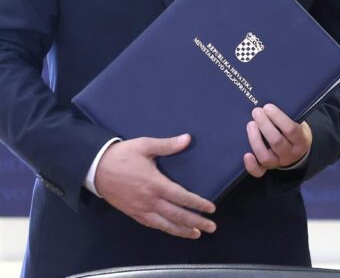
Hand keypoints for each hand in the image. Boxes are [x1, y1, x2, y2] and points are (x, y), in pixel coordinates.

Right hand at [94, 134, 215, 238]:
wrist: (95, 168)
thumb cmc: (122, 155)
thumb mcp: (145, 145)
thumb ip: (167, 145)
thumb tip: (187, 139)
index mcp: (155, 183)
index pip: (181, 197)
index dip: (197, 204)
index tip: (211, 208)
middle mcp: (149, 200)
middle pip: (176, 215)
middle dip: (195, 222)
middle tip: (211, 227)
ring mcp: (140, 209)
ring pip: (164, 224)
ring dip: (182, 230)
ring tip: (196, 234)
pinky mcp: (132, 213)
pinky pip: (151, 224)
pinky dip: (164, 229)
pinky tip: (173, 230)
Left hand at [243, 103, 312, 177]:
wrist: (299, 150)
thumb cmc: (296, 131)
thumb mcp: (299, 123)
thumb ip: (290, 116)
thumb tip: (270, 106)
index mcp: (301, 141)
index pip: (291, 130)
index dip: (278, 118)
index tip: (268, 107)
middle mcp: (291, 153)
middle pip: (276, 141)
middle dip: (264, 125)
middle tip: (256, 112)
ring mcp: (279, 162)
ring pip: (265, 156)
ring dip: (255, 139)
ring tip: (250, 125)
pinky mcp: (268, 168)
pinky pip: (259, 171)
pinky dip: (251, 165)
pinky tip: (246, 154)